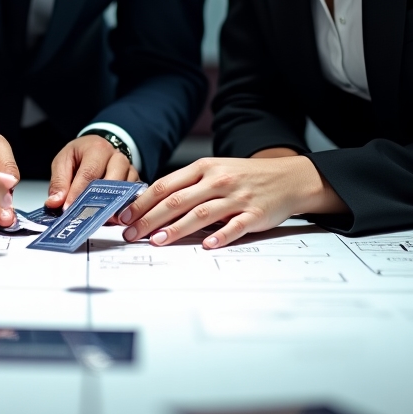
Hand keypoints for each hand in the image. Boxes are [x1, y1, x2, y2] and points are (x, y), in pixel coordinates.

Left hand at [46, 135, 139, 212]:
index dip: (78, 193)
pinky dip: (122, 209)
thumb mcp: (63, 162)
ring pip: (125, 191)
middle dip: (98, 201)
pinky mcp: (135, 182)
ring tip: (99, 220)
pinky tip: (112, 219)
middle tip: (85, 217)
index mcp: (97, 148)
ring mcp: (129, 169)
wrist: (96, 148)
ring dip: (112, 207)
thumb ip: (59, 182)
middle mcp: (117, 158)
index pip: (89, 174)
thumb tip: (55, 202)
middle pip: (112, 182)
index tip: (68, 209)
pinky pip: (132, 197)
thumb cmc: (80, 155)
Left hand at [117, 153, 345, 248]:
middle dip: (150, 218)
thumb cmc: (245, 176)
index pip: (165, 185)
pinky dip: (220, 236)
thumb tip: (152, 203)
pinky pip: (234, 226)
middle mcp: (217, 180)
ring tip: (157, 240)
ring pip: (201, 213)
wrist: (288, 177)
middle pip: (177, 200)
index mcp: (203, 168)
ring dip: (176, 228)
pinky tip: (207, 245)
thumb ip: (187, 185)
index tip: (124, 216)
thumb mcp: (214, 170)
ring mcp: (236, 198)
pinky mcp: (254, 215)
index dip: (142, 201)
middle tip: (131, 233)